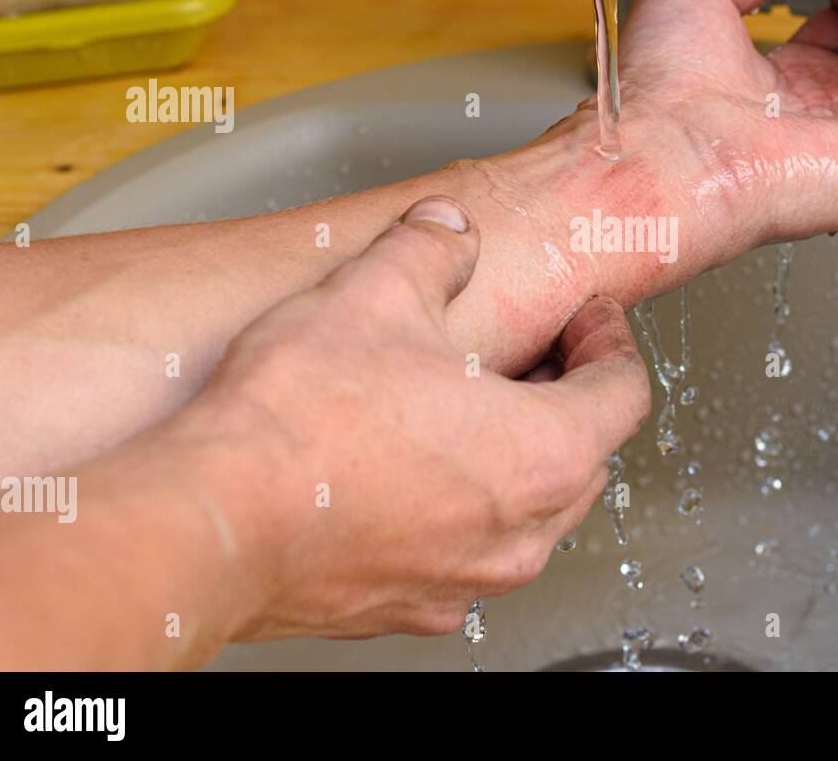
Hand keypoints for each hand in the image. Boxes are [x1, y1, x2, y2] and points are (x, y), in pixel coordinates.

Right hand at [191, 196, 650, 639]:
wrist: (213, 522)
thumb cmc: (303, 423)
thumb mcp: (377, 290)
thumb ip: (430, 248)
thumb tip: (446, 230)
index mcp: (544, 451)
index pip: (624, 391)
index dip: (609, 339)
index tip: (588, 319)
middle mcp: (521, 531)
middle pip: (585, 456)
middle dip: (567, 396)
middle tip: (531, 356)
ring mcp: (467, 580)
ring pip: (529, 513)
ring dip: (514, 458)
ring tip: (461, 411)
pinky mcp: (409, 608)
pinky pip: (463, 554)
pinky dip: (457, 512)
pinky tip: (404, 473)